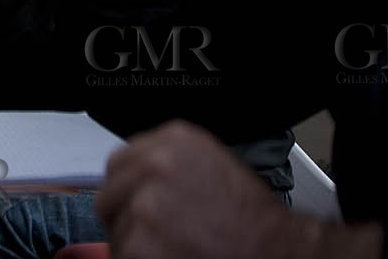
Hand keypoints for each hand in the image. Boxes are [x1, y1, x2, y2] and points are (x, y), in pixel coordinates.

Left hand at [96, 121, 380, 258]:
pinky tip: (172, 258)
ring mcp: (144, 206)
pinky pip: (122, 256)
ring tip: (174, 248)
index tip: (140, 204)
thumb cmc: (251, 221)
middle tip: (158, 234)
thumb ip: (165, 166)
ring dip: (136, 244)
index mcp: (172, 141)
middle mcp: (155, 166)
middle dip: (127, 217)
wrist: (277, 253)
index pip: (119, 162)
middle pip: (110, 195)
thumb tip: (132, 181)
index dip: (129, 189)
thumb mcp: (210, 167)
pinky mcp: (138, 244)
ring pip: (116, 231)